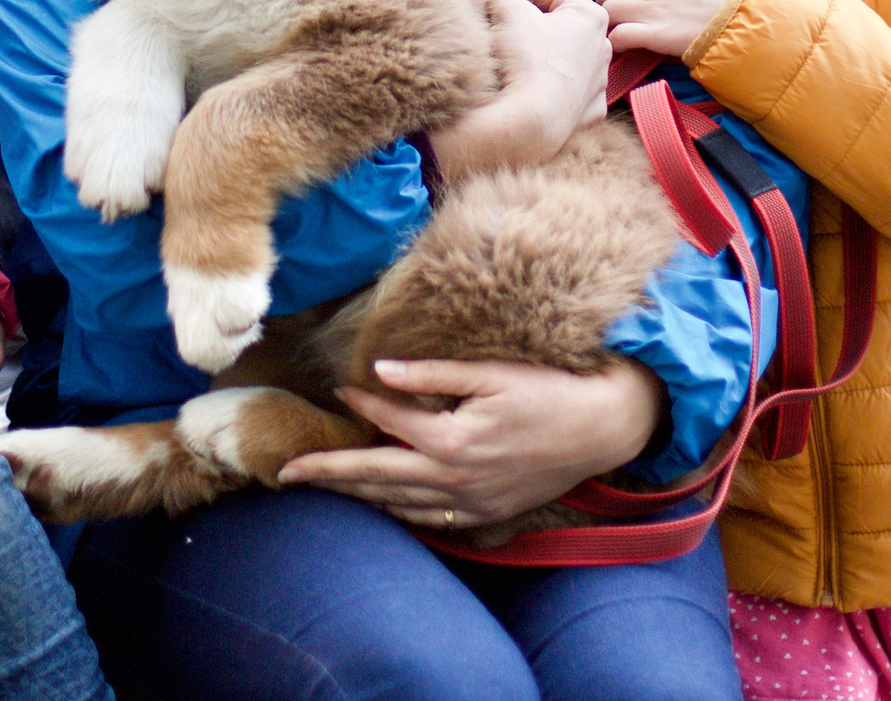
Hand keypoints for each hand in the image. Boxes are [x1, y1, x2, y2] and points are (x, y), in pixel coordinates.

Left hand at [276, 357, 664, 528]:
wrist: (603, 429)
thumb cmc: (548, 391)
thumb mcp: (489, 373)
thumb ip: (430, 373)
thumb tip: (378, 370)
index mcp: (451, 441)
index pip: (387, 424)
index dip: (360, 404)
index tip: (338, 388)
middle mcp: (454, 480)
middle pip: (376, 478)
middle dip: (329, 474)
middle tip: (286, 474)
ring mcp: (471, 503)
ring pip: (398, 504)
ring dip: (357, 496)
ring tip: (322, 489)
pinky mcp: (487, 514)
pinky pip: (430, 520)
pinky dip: (399, 512)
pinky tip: (382, 505)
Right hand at [426, 0, 610, 181]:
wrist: (533, 122)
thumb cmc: (528, 60)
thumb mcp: (508, 14)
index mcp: (589, 16)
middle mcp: (603, 46)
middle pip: (561, 20)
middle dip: (534, 11)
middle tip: (506, 2)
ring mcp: (599, 81)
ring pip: (570, 55)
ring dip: (547, 48)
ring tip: (519, 44)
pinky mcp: (590, 110)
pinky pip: (573, 90)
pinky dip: (557, 84)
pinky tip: (539, 83)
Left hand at [599, 0, 749, 56]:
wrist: (750, 21)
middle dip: (606, 1)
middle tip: (616, 12)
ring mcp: (654, 12)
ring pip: (609, 11)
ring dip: (608, 22)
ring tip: (618, 30)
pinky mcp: (657, 36)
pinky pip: (620, 36)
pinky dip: (615, 42)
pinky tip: (624, 46)